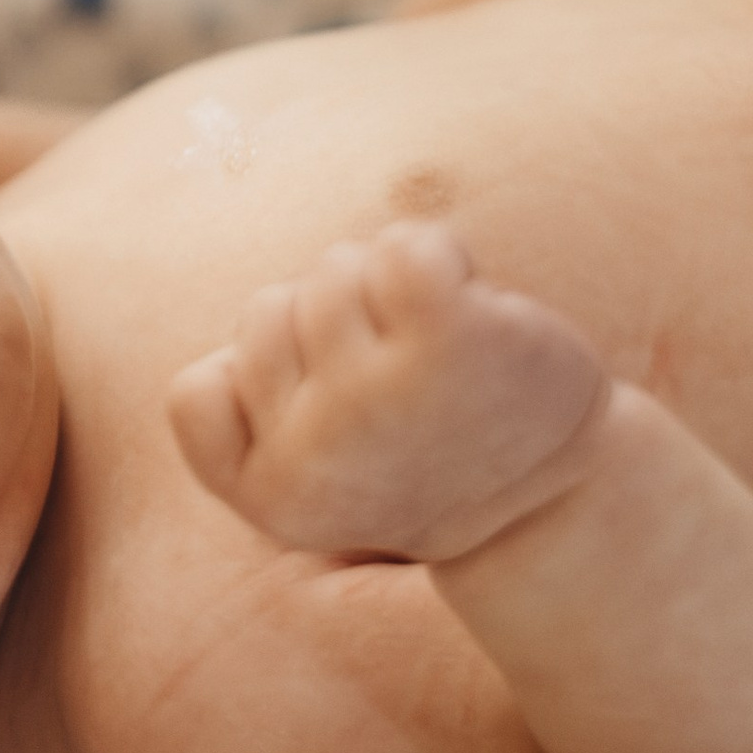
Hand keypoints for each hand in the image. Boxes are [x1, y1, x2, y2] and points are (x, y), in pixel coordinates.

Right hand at [168, 224, 611, 562]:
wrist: (557, 504)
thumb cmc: (420, 467)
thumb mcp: (308, 475)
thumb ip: (236, 416)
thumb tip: (241, 321)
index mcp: (268, 500)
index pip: (195, 391)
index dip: (262, 387)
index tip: (330, 428)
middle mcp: (313, 458)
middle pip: (267, 312)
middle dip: (331, 329)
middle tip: (401, 390)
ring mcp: (375, 399)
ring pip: (333, 272)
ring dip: (388, 293)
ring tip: (439, 356)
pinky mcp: (445, 340)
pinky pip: (401, 247)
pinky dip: (436, 253)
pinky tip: (469, 305)